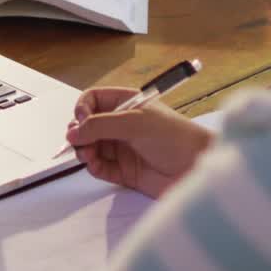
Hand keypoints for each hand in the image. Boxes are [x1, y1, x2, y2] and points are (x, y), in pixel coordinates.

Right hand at [64, 87, 215, 198]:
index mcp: (126, 104)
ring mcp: (122, 147)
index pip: (93, 100)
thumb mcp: (135, 123)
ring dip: (84, 151)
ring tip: (88, 155)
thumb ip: (101, 125)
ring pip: (90, 147)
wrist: (196, 168)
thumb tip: (74, 132)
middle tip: (79, 142)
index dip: (82, 109)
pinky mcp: (124, 170)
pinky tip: (95, 165)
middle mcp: (121, 124)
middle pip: (87, 125)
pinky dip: (93, 167)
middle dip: (79, 133)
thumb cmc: (176, 138)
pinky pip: (99, 167)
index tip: (81, 121)